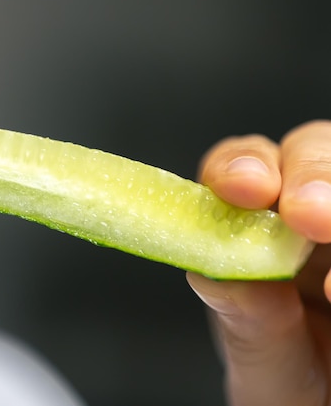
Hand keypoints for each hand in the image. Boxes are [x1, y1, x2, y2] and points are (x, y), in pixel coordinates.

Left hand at [187, 121, 330, 405]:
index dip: (239, 165)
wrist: (327, 405)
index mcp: (253, 227)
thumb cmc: (290, 381)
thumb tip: (212, 274)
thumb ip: (243, 317)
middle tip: (310, 216)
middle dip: (313, 175)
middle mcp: (307, 214)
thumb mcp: (264, 360)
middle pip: (311, 151)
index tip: (243, 187)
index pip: (240, 168)